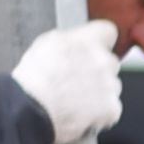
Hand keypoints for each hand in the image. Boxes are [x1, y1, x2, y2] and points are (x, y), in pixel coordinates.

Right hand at [9, 19, 125, 143]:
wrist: (32, 108)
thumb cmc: (35, 78)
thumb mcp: (47, 43)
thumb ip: (72, 40)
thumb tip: (79, 42)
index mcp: (88, 41)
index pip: (108, 31)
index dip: (100, 40)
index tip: (95, 46)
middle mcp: (104, 61)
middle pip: (109, 62)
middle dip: (98, 69)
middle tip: (77, 78)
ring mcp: (110, 86)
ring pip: (111, 86)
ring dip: (99, 91)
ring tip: (75, 99)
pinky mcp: (112, 108)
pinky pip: (111, 108)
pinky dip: (99, 112)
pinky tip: (81, 112)